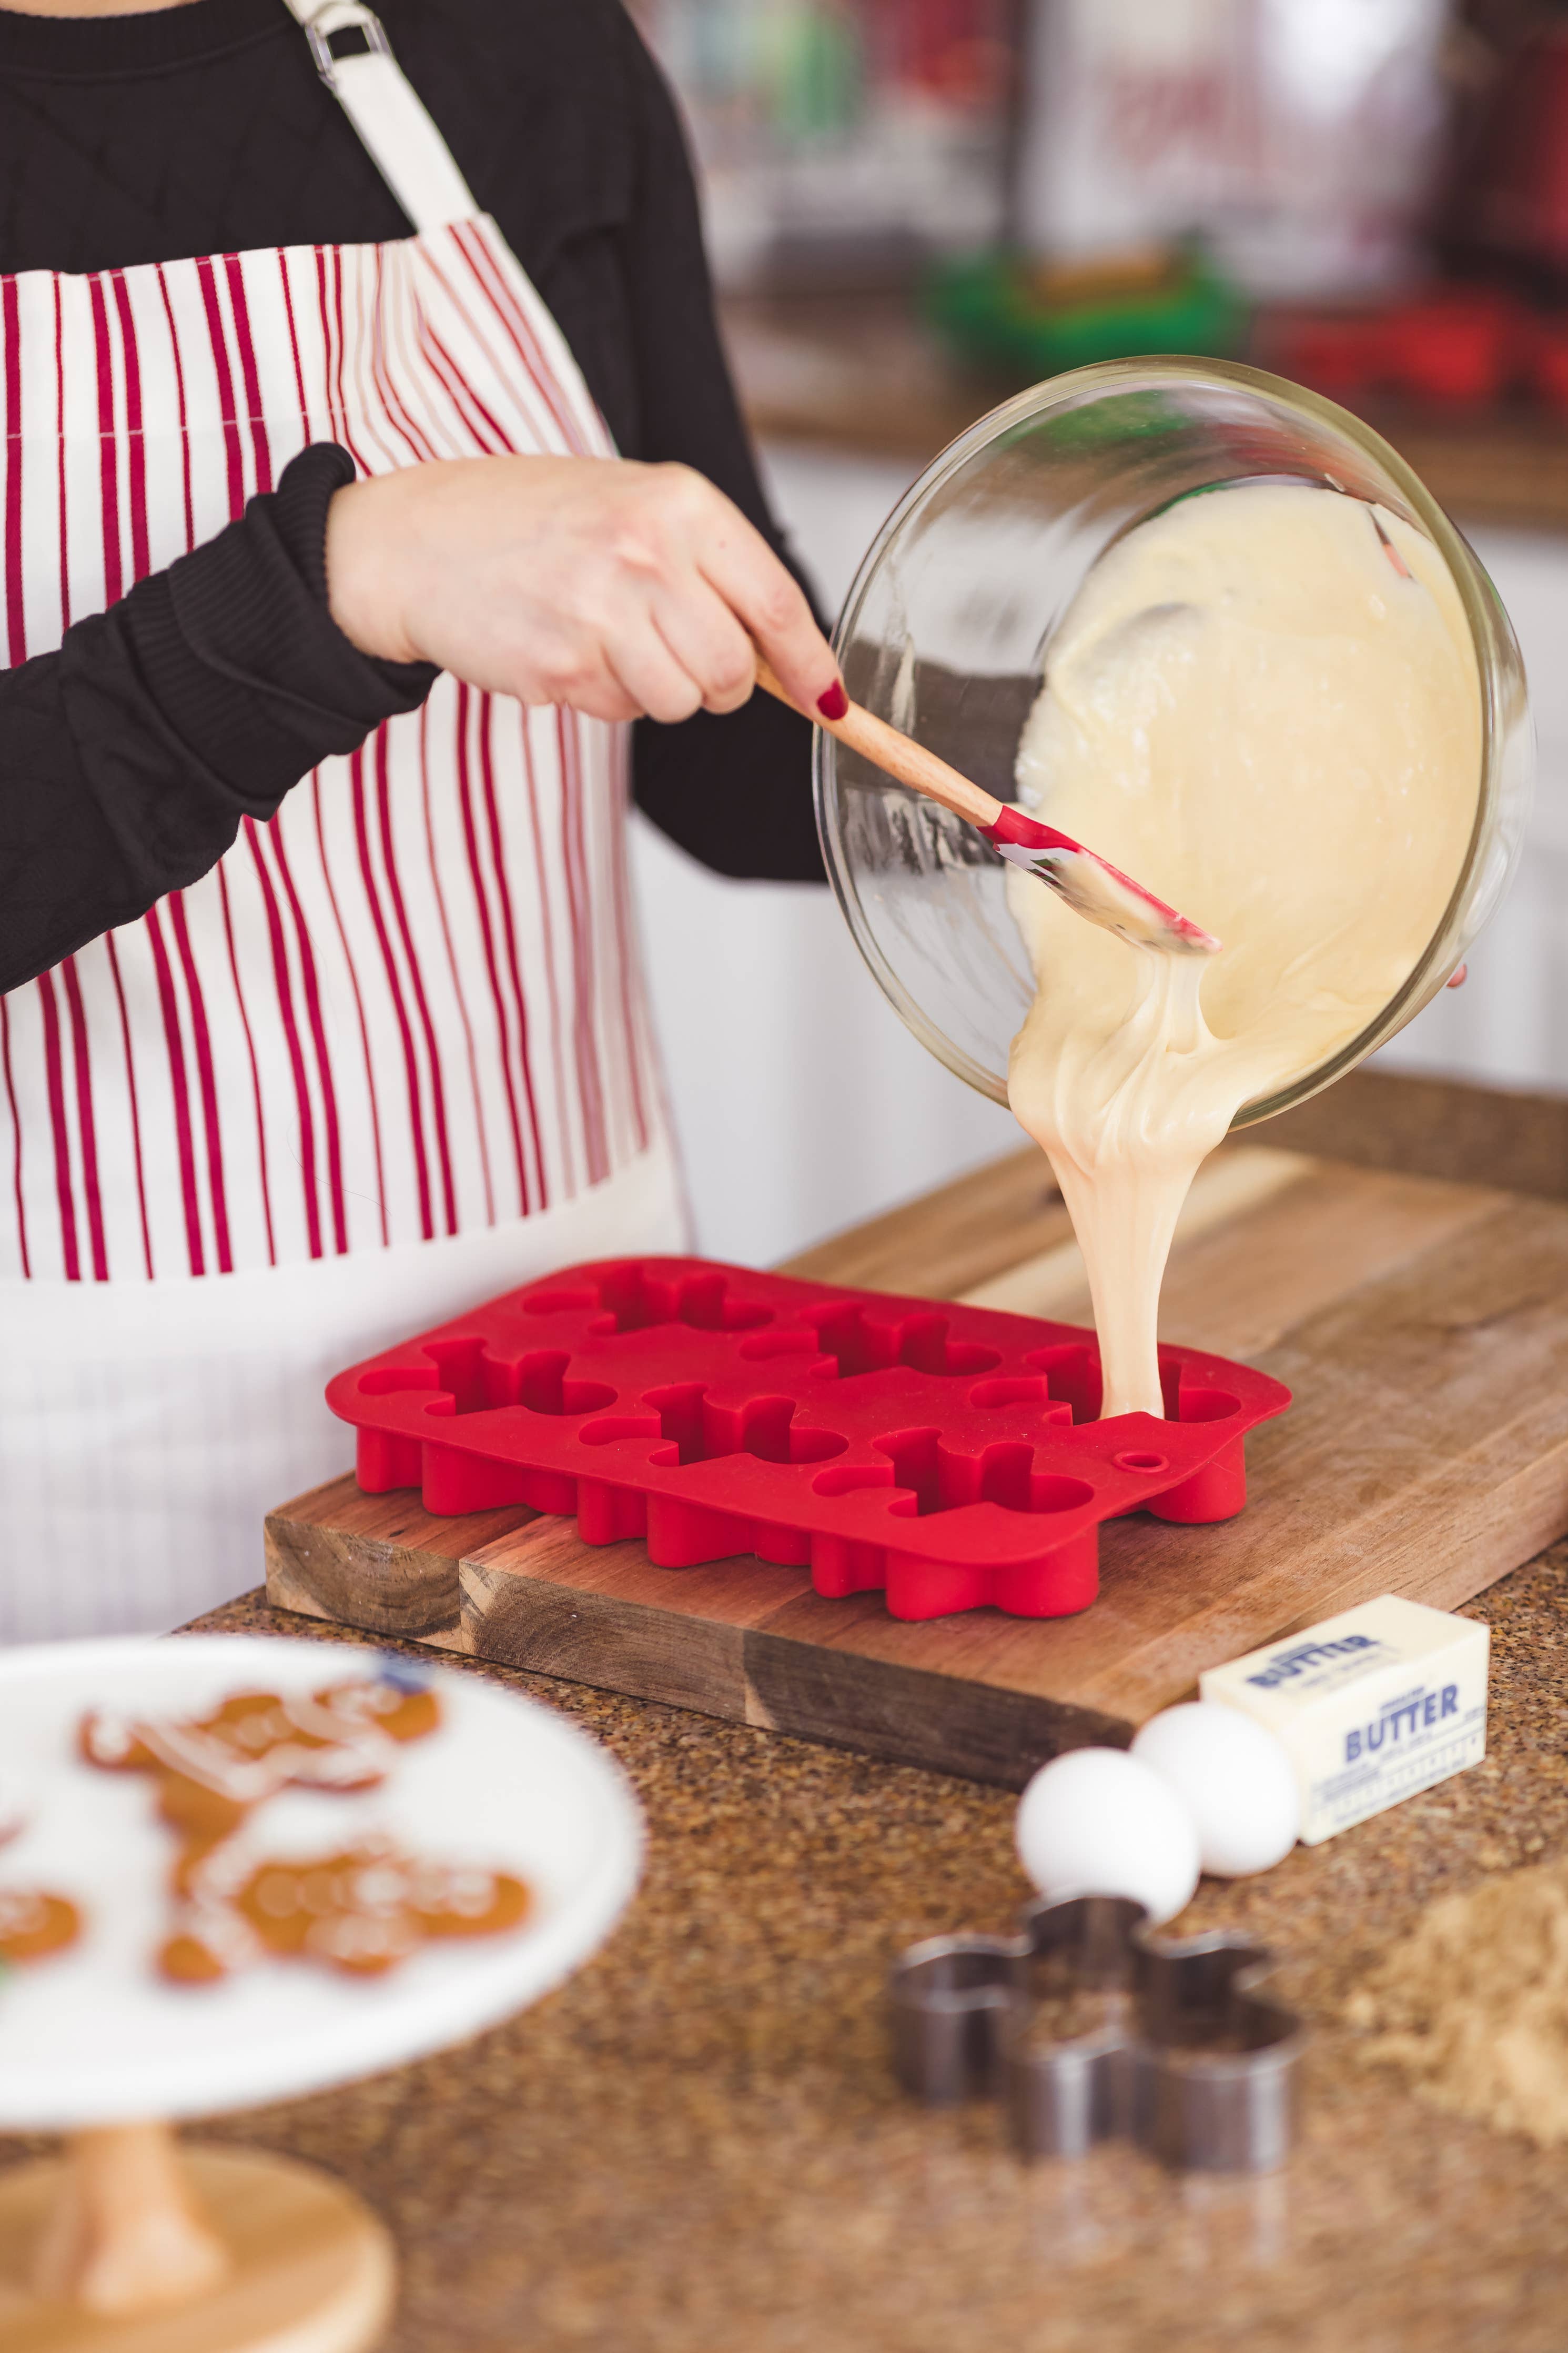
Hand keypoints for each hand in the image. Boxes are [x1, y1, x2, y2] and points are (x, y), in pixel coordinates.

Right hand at [324, 454, 843, 724]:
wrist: (414, 541)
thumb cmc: (527, 523)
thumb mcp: (629, 507)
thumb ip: (707, 568)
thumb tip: (783, 655)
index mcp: (676, 504)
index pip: (775, 601)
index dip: (809, 662)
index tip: (828, 699)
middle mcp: (645, 553)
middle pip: (732, 670)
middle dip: (716, 685)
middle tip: (671, 655)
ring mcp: (601, 611)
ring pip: (681, 701)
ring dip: (653, 691)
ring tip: (603, 639)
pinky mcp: (562, 665)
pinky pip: (619, 711)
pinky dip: (601, 696)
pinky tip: (563, 647)